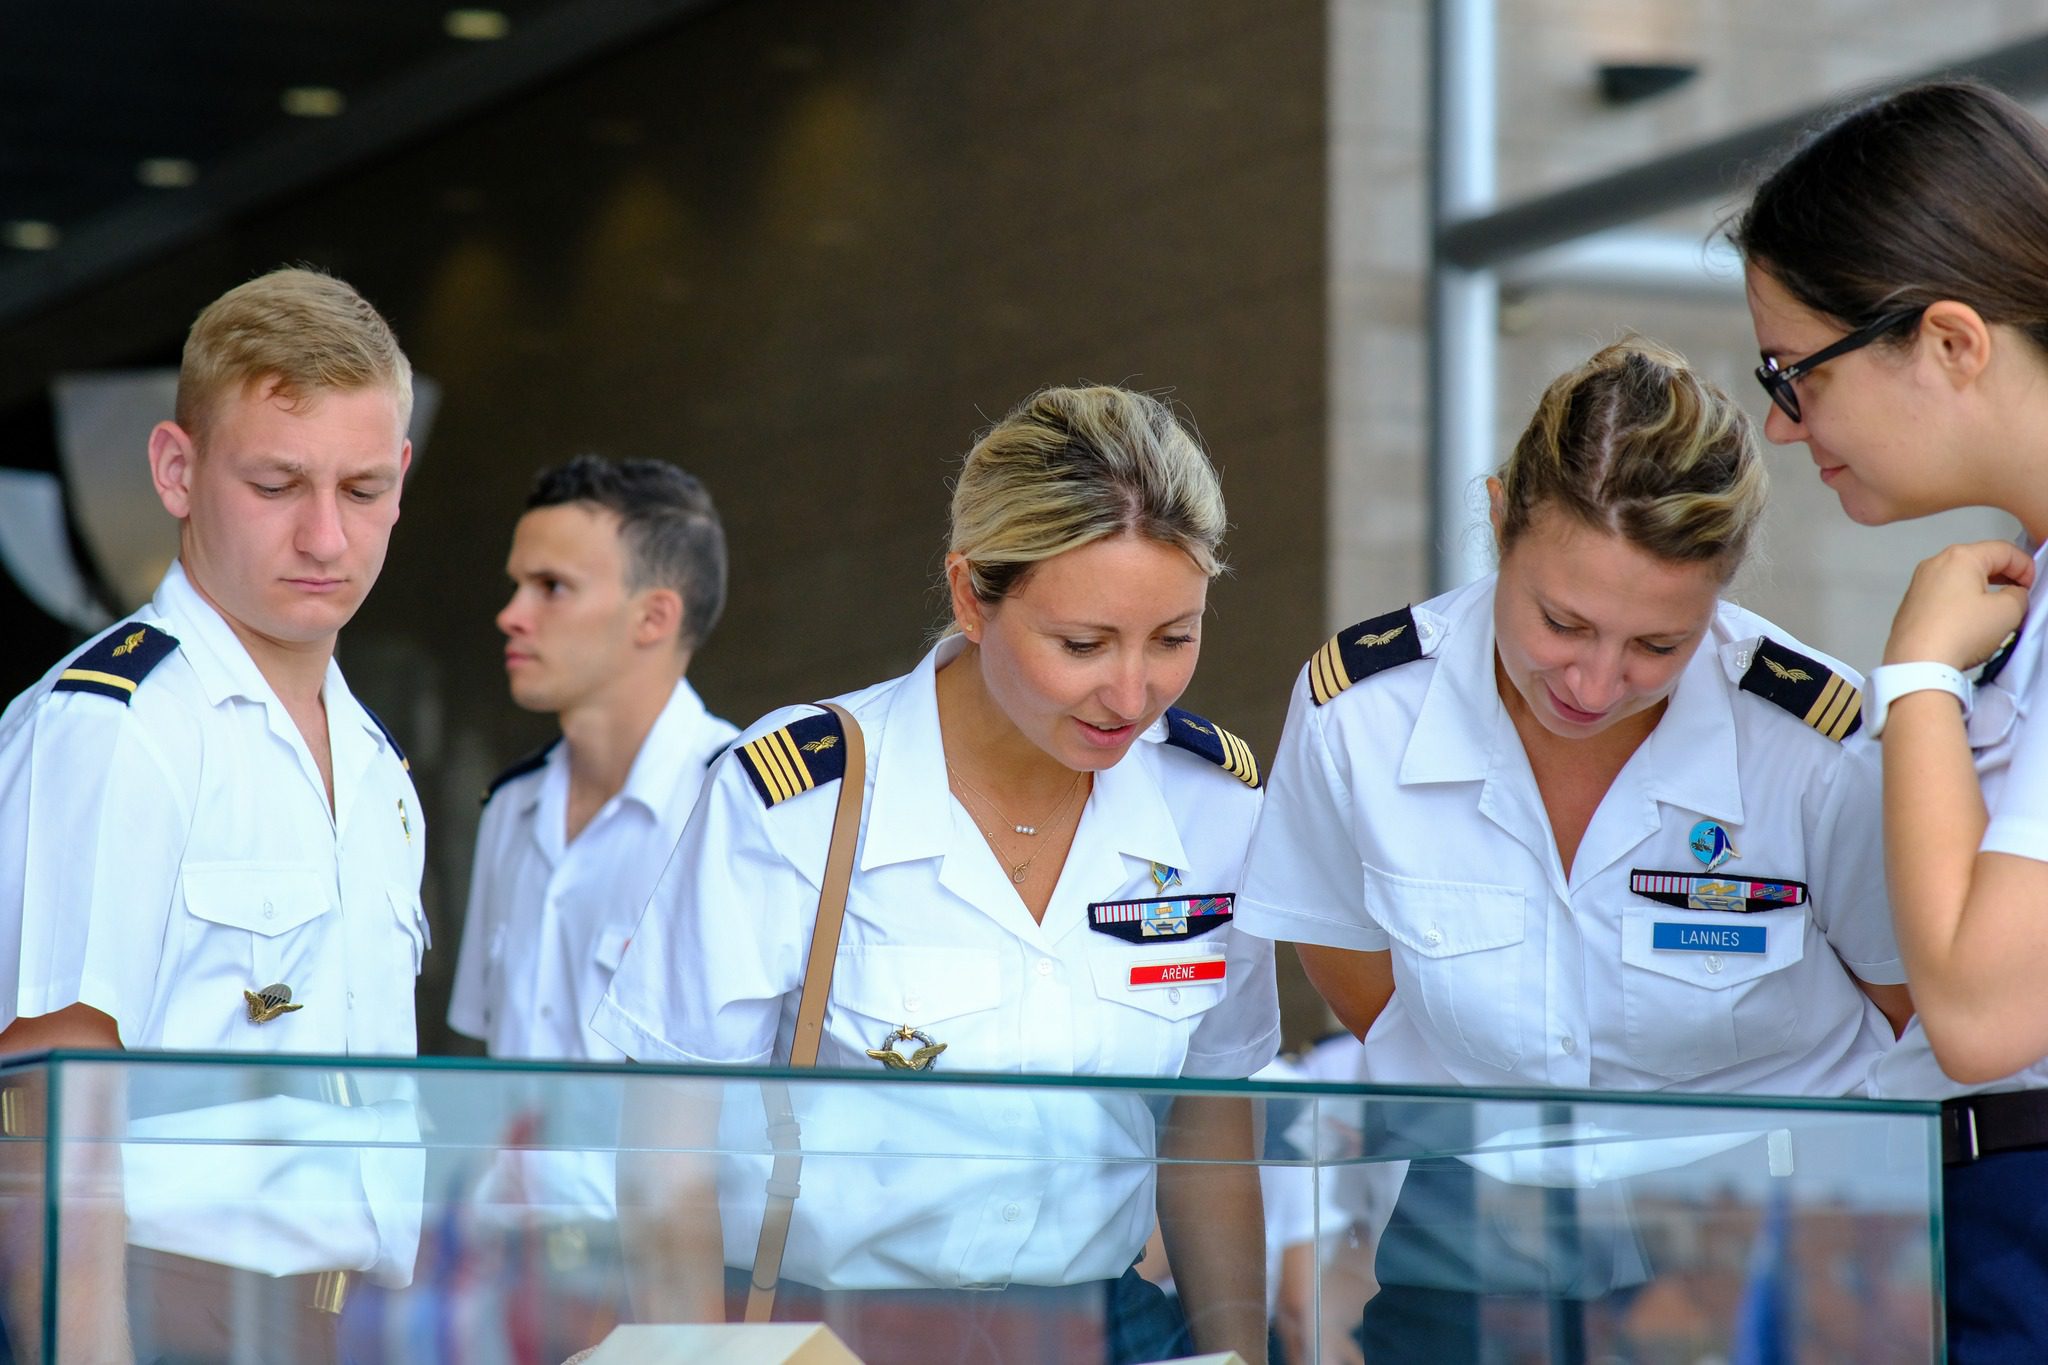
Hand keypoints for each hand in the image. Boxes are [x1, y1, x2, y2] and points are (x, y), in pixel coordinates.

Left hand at [1884, 541, 2033, 669]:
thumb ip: (2019, 595)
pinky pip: (1944, 596)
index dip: (2025, 566)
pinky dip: (1963, 603)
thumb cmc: (1959, 634)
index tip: (2032, 585)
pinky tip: (1972, 621)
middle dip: (2004, 576)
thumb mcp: (2008, 611)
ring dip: (1983, 590)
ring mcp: (1919, 585)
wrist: (1918, 664)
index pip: (2003, 550)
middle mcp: (1934, 565)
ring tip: (1998, 610)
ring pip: (1961, 579)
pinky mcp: (1912, 605)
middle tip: (2019, 594)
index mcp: (1959, 557)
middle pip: (1979, 561)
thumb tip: (2014, 594)